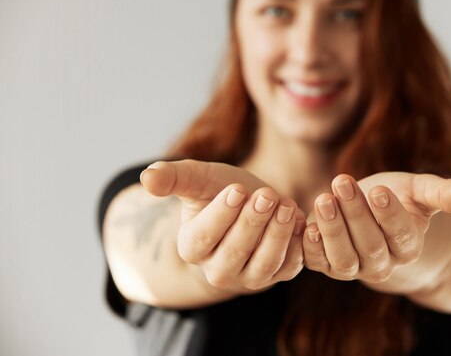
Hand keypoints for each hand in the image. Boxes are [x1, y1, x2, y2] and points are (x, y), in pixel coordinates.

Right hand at [140, 159, 305, 293]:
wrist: (252, 202)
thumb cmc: (219, 189)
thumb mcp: (197, 178)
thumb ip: (173, 178)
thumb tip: (146, 178)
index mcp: (192, 246)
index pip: (204, 236)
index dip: (222, 214)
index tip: (237, 189)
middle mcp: (218, 270)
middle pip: (235, 252)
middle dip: (252, 222)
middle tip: (266, 195)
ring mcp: (249, 276)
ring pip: (264, 264)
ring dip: (277, 235)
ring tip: (286, 205)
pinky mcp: (278, 274)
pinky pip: (289, 267)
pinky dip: (298, 246)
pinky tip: (301, 220)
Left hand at [302, 172, 450, 283]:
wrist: (368, 211)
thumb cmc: (398, 196)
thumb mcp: (420, 190)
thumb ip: (441, 193)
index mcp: (408, 246)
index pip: (402, 235)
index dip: (390, 215)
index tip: (378, 190)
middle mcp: (382, 264)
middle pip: (371, 247)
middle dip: (356, 214)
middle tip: (343, 182)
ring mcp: (353, 267)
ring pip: (344, 259)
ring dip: (332, 230)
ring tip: (324, 199)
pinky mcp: (326, 264)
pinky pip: (317, 263)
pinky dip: (310, 248)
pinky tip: (305, 225)